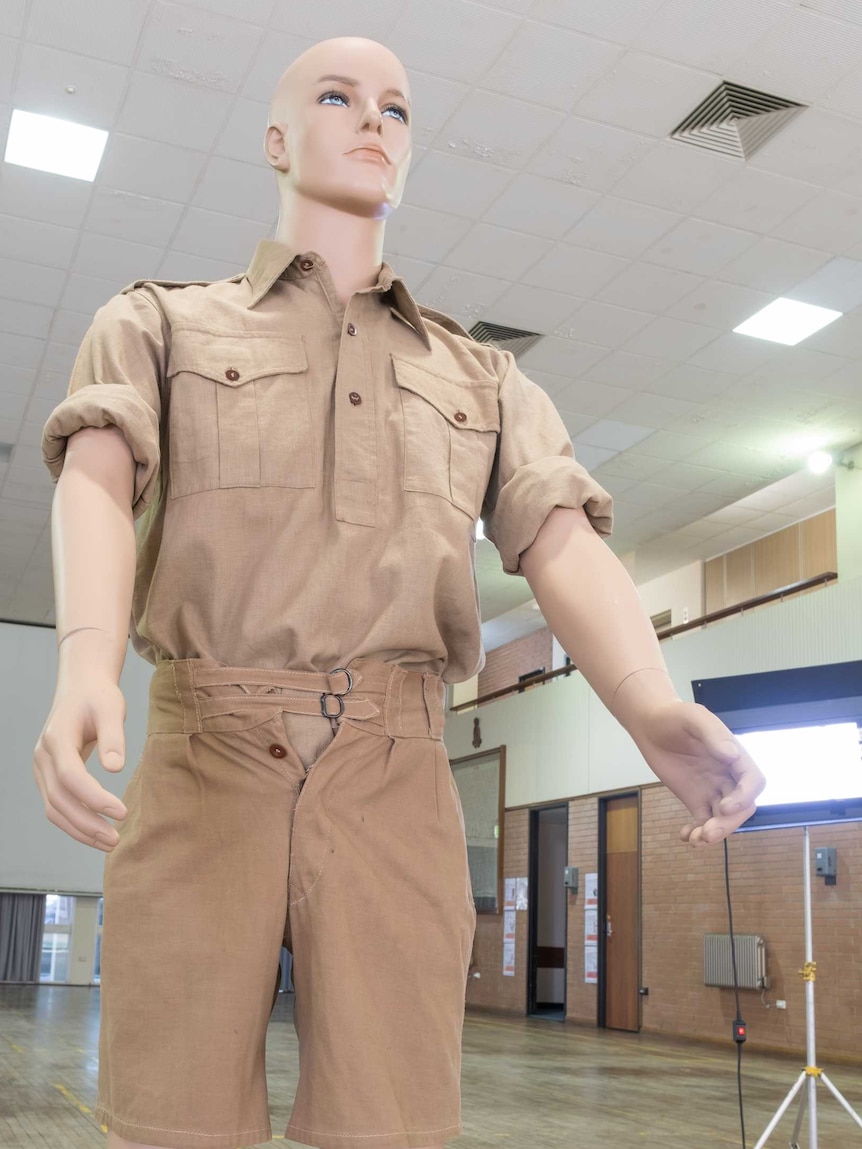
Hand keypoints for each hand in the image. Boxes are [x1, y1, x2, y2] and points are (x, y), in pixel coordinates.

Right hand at [33, 676, 128, 851]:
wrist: (81, 688)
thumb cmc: (98, 697)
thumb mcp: (111, 708)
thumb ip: (113, 738)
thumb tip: (115, 769)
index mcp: (56, 738)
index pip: (70, 777)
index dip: (94, 798)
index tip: (122, 812)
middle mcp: (43, 757)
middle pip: (59, 799)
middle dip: (87, 824)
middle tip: (116, 839)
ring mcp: (42, 769)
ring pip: (54, 809)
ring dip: (80, 830)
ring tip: (110, 843)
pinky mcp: (48, 777)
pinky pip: (57, 806)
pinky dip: (75, 823)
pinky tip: (98, 833)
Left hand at [629, 700, 765, 845]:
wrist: (649, 724)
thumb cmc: (673, 716)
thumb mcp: (693, 717)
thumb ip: (713, 734)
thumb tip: (732, 755)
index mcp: (734, 755)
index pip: (753, 781)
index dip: (745, 797)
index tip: (724, 806)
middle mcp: (728, 775)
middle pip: (741, 806)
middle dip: (728, 823)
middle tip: (707, 833)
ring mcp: (713, 788)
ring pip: (724, 818)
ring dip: (714, 832)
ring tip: (694, 839)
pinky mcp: (696, 798)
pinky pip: (704, 820)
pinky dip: (698, 832)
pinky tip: (685, 836)